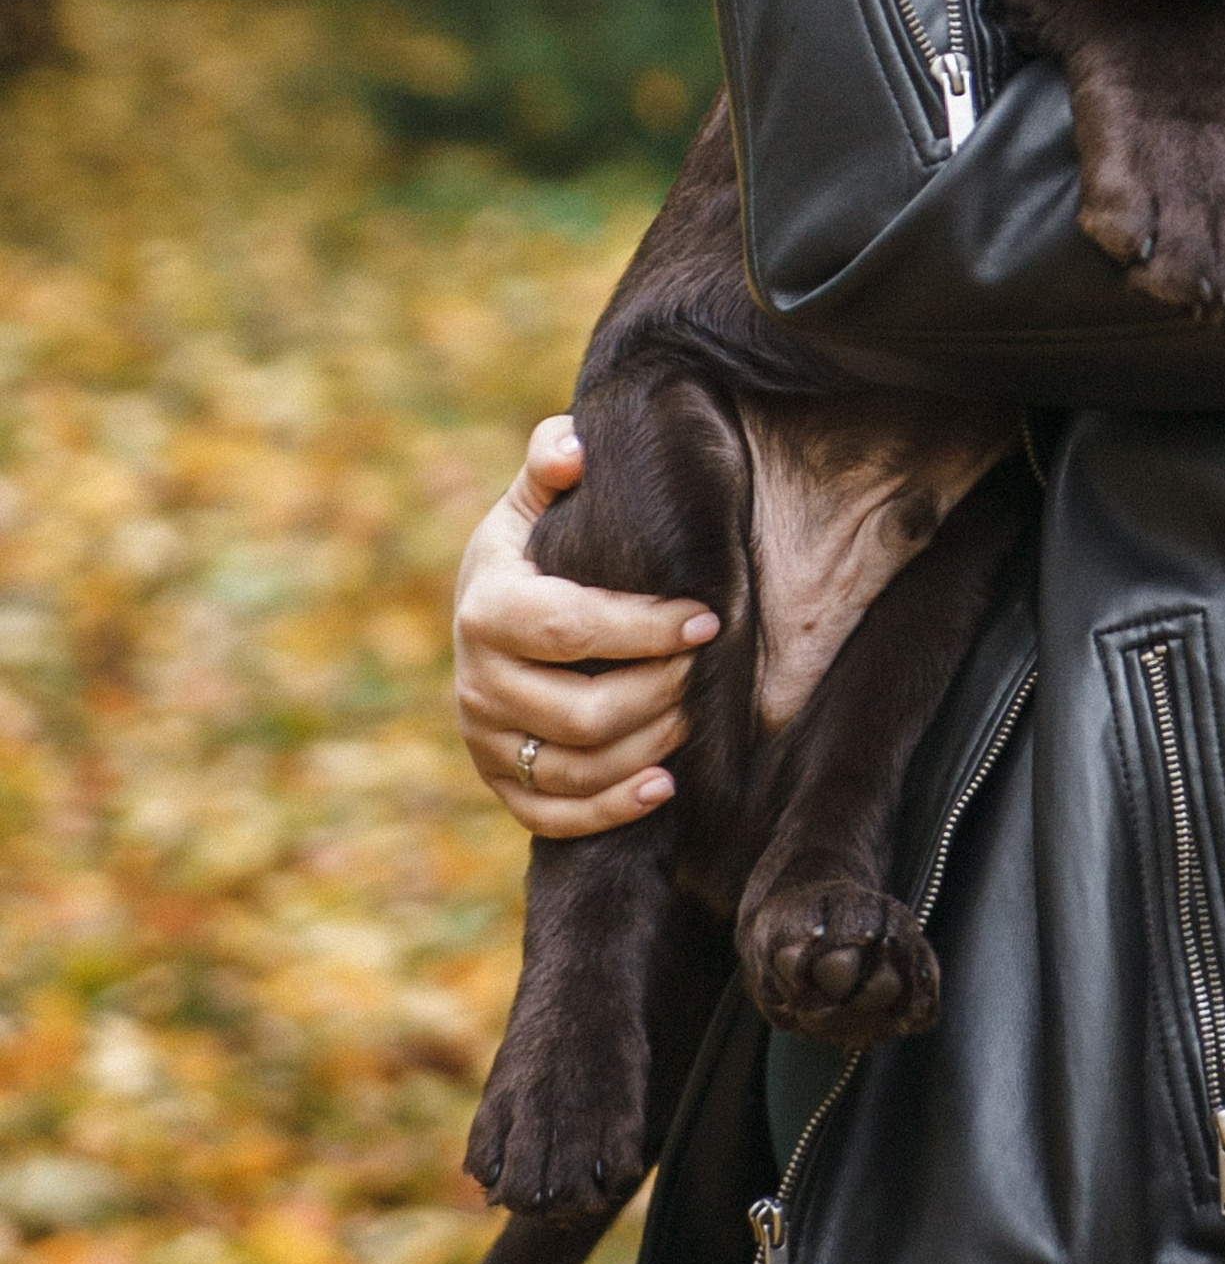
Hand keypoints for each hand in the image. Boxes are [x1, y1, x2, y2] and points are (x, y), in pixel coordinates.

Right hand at [453, 417, 719, 835]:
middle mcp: (477, 682)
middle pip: (581, 712)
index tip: (707, 619)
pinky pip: (554, 816)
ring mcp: (486, 740)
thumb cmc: (531, 552)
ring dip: (648, 746)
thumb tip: (574, 448)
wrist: (489, 615)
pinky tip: (665, 786)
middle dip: (658, 692)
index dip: (645, 629)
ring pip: (576, 767)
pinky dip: (612, 809)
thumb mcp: (532, 502)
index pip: (572, 628)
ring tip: (695, 713)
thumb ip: (551, 462)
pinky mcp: (502, 782)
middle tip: (705, 667)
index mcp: (487, 608)